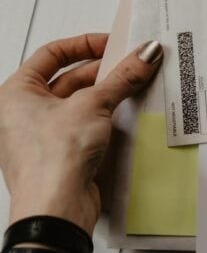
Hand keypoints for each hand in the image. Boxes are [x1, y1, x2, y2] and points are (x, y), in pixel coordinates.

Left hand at [0, 34, 161, 234]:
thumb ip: (122, 77)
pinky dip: (106, 117)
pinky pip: (87, 125)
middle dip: (103, 71)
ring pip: (80, 103)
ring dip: (107, 94)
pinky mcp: (62, 153)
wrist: (55, 208)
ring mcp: (43, 134)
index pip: (52, 54)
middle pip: (69, 78)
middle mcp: (24, 112)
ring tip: (134, 86)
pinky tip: (126, 114)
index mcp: (16, 92)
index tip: (113, 43)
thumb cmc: (51, 160)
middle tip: (133, 64)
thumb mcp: (93, 105)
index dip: (84, 44)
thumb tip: (144, 55)